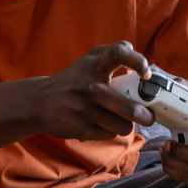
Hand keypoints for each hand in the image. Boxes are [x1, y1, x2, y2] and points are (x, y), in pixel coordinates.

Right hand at [35, 41, 155, 141]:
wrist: (39, 101)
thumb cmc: (73, 79)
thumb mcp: (89, 60)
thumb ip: (114, 53)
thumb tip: (140, 60)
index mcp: (94, 65)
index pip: (120, 54)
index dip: (138, 62)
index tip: (146, 74)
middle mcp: (90, 86)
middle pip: (130, 109)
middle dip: (146, 116)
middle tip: (148, 116)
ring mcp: (85, 109)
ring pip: (124, 126)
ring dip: (125, 124)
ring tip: (117, 117)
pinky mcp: (81, 128)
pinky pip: (110, 134)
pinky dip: (109, 131)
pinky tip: (100, 123)